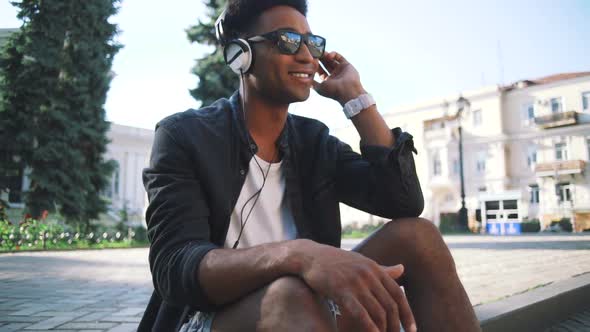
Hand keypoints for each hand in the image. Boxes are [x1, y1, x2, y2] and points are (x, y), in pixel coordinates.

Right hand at [294, 239, 416, 331]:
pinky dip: (369, 327)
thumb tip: (402, 268)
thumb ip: (382, 269)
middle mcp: (368, 274)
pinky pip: (360, 313)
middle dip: (396, 325)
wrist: (310, 256)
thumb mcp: (362, 262)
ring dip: (384, 329)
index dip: (407, 313)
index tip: (413, 329)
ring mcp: (355, 282)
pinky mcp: (342, 290)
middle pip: (390, 305)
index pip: (398, 294)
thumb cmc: (336, 262)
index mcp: (375, 268)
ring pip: (377, 311)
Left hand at [313, 51, 366, 105]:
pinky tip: (329, 55)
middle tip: (314, 53)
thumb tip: (303, 80)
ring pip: (331, 60)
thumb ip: (312, 83)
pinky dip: (334, 55)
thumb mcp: (319, 88)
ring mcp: (340, 70)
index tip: (310, 60)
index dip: (315, 65)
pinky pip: (339, 57)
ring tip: (320, 52)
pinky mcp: (346, 65)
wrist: (348, 91)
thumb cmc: (333, 91)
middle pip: (325, 64)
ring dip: (326, 55)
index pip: (320, 71)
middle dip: (320, 59)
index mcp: (328, 81)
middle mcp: (334, 75)